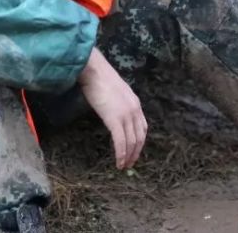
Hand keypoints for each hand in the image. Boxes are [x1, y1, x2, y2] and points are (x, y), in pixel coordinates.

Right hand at [78, 48, 146, 169]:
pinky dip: (121, 154)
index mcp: (135, 103)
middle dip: (135, 153)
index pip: (142, 128)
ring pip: (131, 142)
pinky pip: (121, 142)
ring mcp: (126, 115)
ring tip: (123, 166)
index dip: (139, 142)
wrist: (94, 71)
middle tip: (129, 164)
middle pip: (139, 137)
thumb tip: (113, 112)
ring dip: (128, 156)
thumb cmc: (100, 78)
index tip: (134, 151)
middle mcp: (134, 110)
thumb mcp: (115, 91)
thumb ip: (118, 103)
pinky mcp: (115, 119)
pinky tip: (118, 161)